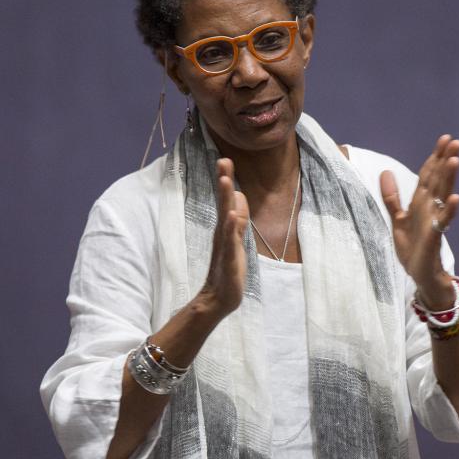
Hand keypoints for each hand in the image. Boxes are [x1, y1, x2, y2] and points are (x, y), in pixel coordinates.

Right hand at [197, 158, 248, 316]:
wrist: (219, 298)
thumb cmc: (228, 268)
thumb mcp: (236, 239)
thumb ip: (238, 219)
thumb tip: (238, 196)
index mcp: (225, 227)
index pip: (226, 199)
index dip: (226, 180)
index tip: (225, 159)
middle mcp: (223, 232)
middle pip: (223, 203)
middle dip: (224, 181)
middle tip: (223, 160)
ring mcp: (225, 245)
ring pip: (225, 218)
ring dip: (225, 199)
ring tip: (225, 180)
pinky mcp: (229, 260)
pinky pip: (230, 241)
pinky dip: (231, 228)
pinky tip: (232, 216)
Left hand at [380, 134, 458, 309]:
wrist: (420, 275)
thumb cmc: (412, 248)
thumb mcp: (398, 220)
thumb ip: (392, 197)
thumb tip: (385, 172)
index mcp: (421, 203)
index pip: (429, 175)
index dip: (435, 157)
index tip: (444, 139)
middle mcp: (431, 208)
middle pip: (439, 180)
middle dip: (446, 161)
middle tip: (456, 141)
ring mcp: (435, 221)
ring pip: (444, 195)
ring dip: (450, 178)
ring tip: (456, 160)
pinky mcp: (435, 236)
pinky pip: (444, 221)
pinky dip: (450, 210)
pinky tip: (457, 199)